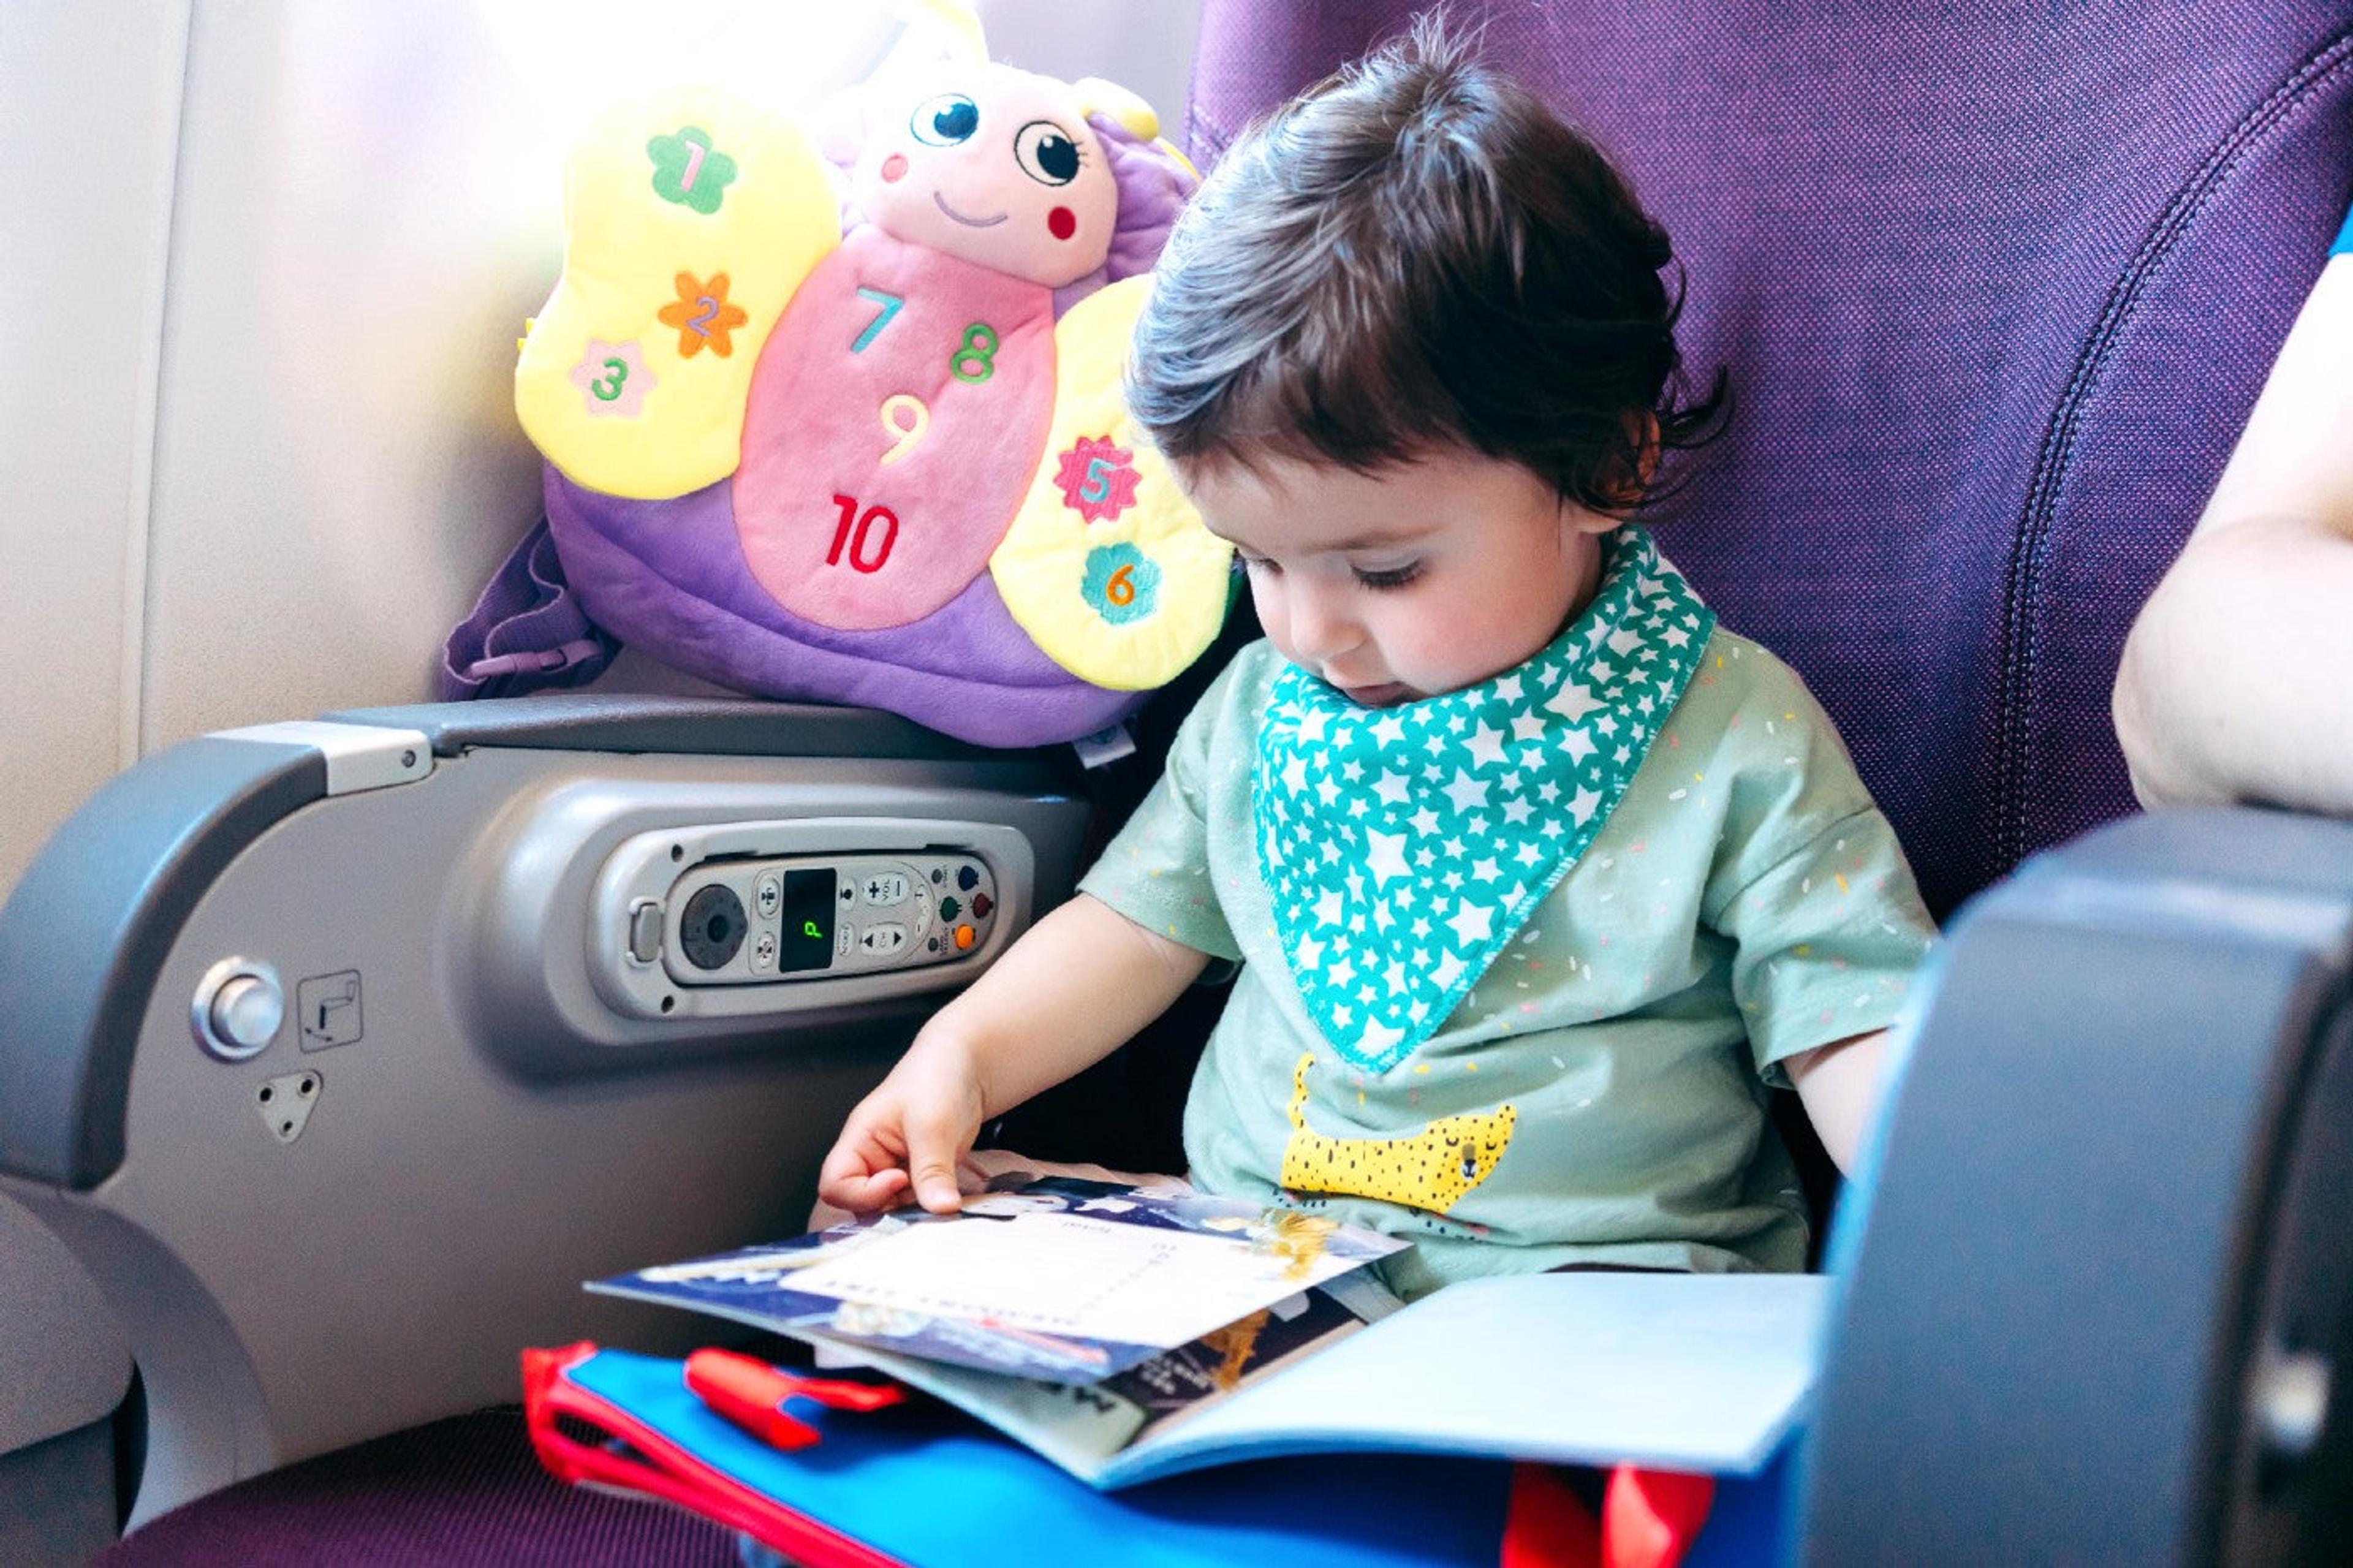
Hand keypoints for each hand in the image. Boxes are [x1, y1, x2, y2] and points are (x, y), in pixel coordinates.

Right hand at [816, 1030, 988, 1215]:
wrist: (968, 1065)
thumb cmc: (936, 1077)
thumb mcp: (933, 1124)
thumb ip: (932, 1170)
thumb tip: (941, 1208)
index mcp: (860, 1139)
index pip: (835, 1185)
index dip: (863, 1193)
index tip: (900, 1181)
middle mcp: (872, 1159)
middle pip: (862, 1204)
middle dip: (892, 1209)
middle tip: (924, 1197)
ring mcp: (896, 1170)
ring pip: (892, 1209)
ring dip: (915, 1211)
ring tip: (940, 1196)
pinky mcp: (920, 1177)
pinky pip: (917, 1204)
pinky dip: (932, 1205)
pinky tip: (949, 1195)